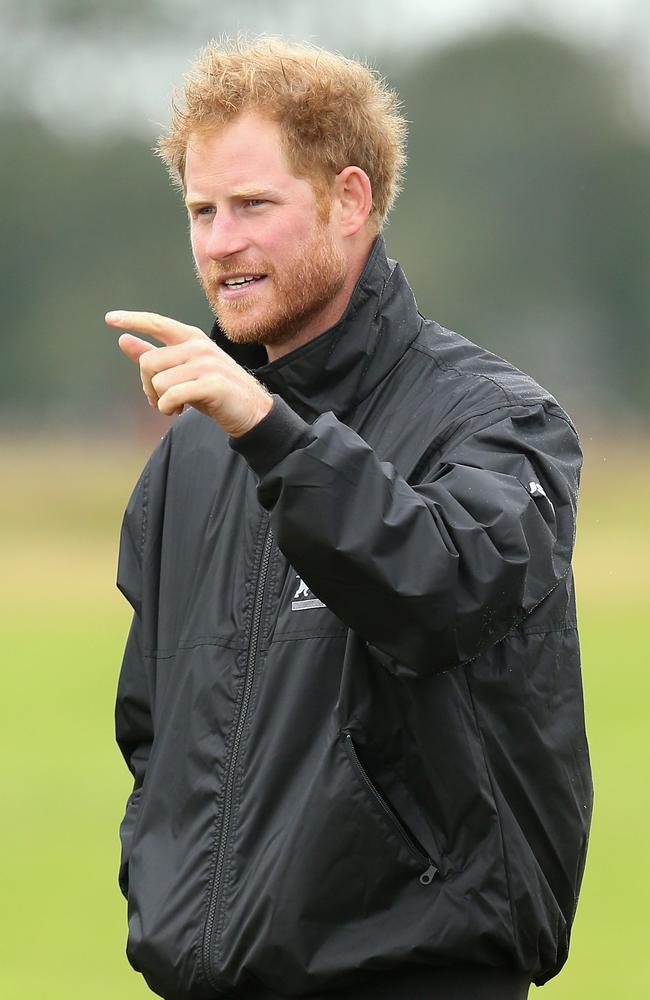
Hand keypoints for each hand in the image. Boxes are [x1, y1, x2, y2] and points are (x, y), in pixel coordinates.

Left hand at [105, 310, 272, 436]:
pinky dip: (167, 408)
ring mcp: (207, 364)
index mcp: (191, 338)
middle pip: (149, 362)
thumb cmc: (214, 389)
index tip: (110, 319)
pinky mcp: (212, 384)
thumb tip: (123, 339)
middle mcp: (198, 346)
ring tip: (173, 406)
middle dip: (147, 385)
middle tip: (158, 399)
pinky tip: (176, 411)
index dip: (132, 320)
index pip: (157, 323)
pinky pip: (172, 396)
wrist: (252, 410)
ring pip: (159, 382)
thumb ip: (156, 354)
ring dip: (159, 401)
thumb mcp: (183, 370)